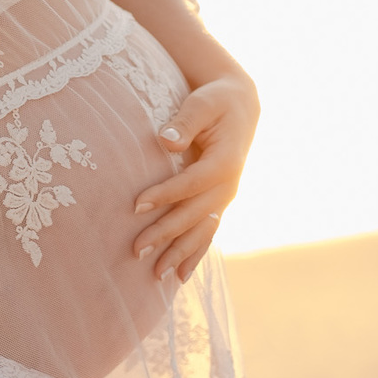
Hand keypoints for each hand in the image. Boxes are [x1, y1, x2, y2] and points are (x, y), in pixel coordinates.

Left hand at [131, 74, 259, 284]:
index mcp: (225, 161)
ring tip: (156, 275)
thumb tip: (167, 141)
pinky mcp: (219, 202)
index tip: (135, 206)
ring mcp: (225, 197)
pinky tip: (180, 276)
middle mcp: (229, 185)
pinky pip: (207, 233)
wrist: (241, 107)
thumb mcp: (202, 103)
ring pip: (202, 231)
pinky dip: (195, 254)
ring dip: (179, 253)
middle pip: (194, 214)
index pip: (190, 183)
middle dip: (166, 234)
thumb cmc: (216, 101)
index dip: (164, 195)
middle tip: (135, 250)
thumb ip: (185, 121)